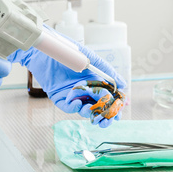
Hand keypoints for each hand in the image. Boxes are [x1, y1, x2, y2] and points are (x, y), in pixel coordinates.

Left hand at [10, 40, 125, 126]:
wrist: (48, 49)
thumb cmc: (70, 51)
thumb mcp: (92, 60)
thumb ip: (108, 72)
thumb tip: (124, 84)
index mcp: (95, 81)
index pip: (107, 98)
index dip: (113, 108)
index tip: (118, 115)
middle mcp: (85, 90)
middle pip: (97, 107)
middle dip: (103, 117)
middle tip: (106, 122)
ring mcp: (73, 94)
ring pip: (83, 109)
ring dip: (88, 113)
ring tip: (90, 111)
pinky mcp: (59, 97)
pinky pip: (67, 107)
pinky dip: (73, 108)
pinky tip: (77, 104)